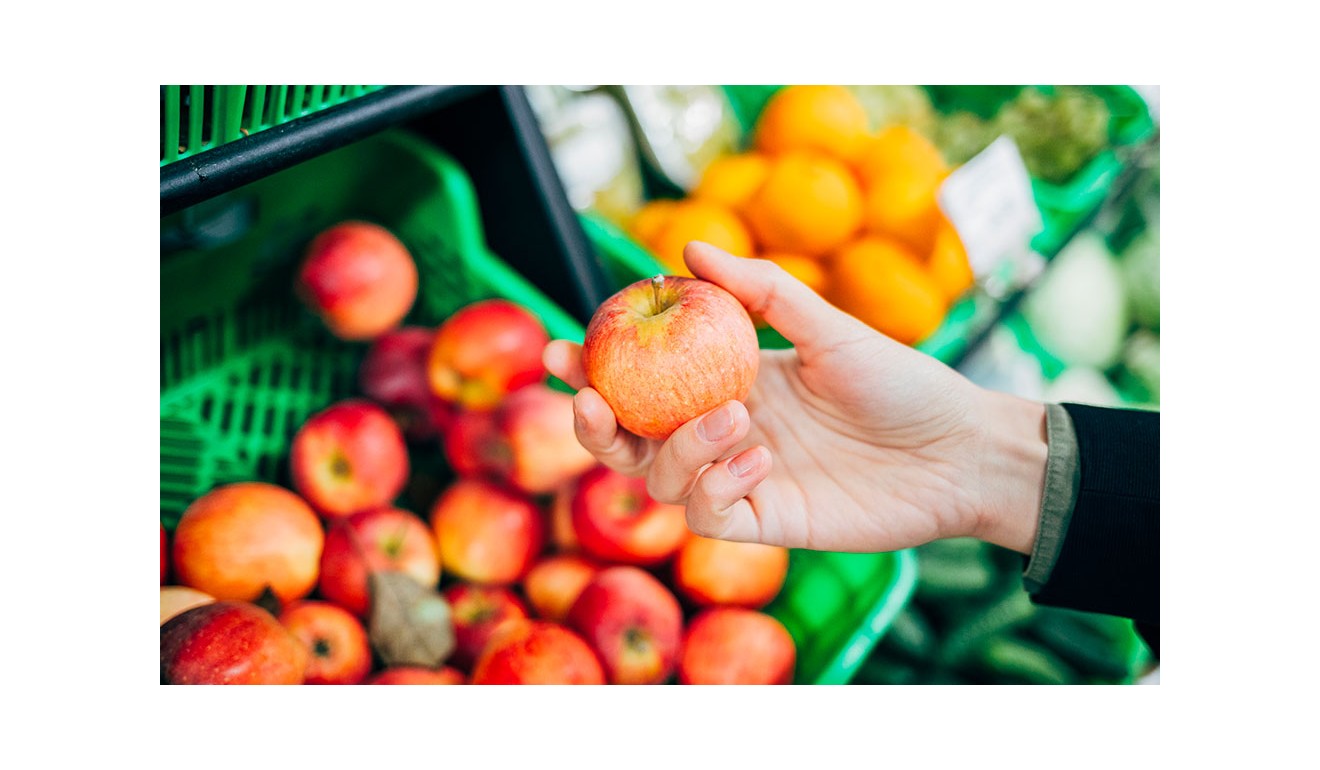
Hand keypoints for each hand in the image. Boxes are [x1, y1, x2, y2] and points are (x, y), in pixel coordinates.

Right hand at [544, 242, 1047, 554]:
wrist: (958, 449)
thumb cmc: (900, 382)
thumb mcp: (828, 327)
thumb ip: (761, 292)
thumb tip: (687, 248)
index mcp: (728, 382)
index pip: (644, 379)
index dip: (594, 368)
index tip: (560, 346)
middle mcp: (724, 433)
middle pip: (631, 440)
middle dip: (593, 424)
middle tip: (584, 396)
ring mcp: (742, 480)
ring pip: (662, 479)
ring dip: (681, 447)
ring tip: (734, 419)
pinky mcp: (766, 523)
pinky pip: (709, 514)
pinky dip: (715, 485)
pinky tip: (757, 459)